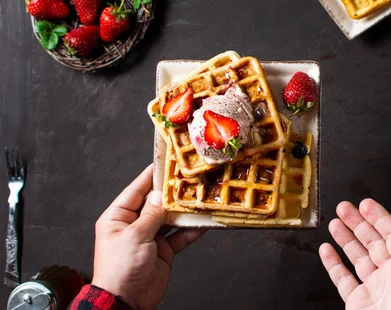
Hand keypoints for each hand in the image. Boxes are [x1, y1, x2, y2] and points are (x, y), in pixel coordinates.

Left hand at [92, 164, 205, 308]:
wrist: (126, 302)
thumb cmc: (119, 270)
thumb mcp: (134, 236)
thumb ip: (151, 214)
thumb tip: (160, 195)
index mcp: (118, 217)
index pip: (136, 190)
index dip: (151, 176)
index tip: (165, 162)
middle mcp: (134, 225)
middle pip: (156, 203)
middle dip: (172, 193)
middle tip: (189, 178)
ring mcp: (150, 238)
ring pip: (170, 218)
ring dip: (184, 210)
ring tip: (199, 196)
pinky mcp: (164, 251)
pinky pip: (180, 236)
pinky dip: (191, 230)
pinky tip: (203, 221)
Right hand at [319, 199, 390, 309]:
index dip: (379, 218)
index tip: (366, 204)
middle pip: (372, 242)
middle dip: (358, 223)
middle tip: (344, 208)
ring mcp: (373, 288)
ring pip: (357, 257)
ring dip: (345, 239)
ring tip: (335, 223)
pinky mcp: (358, 301)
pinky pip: (343, 278)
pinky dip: (333, 263)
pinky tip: (327, 250)